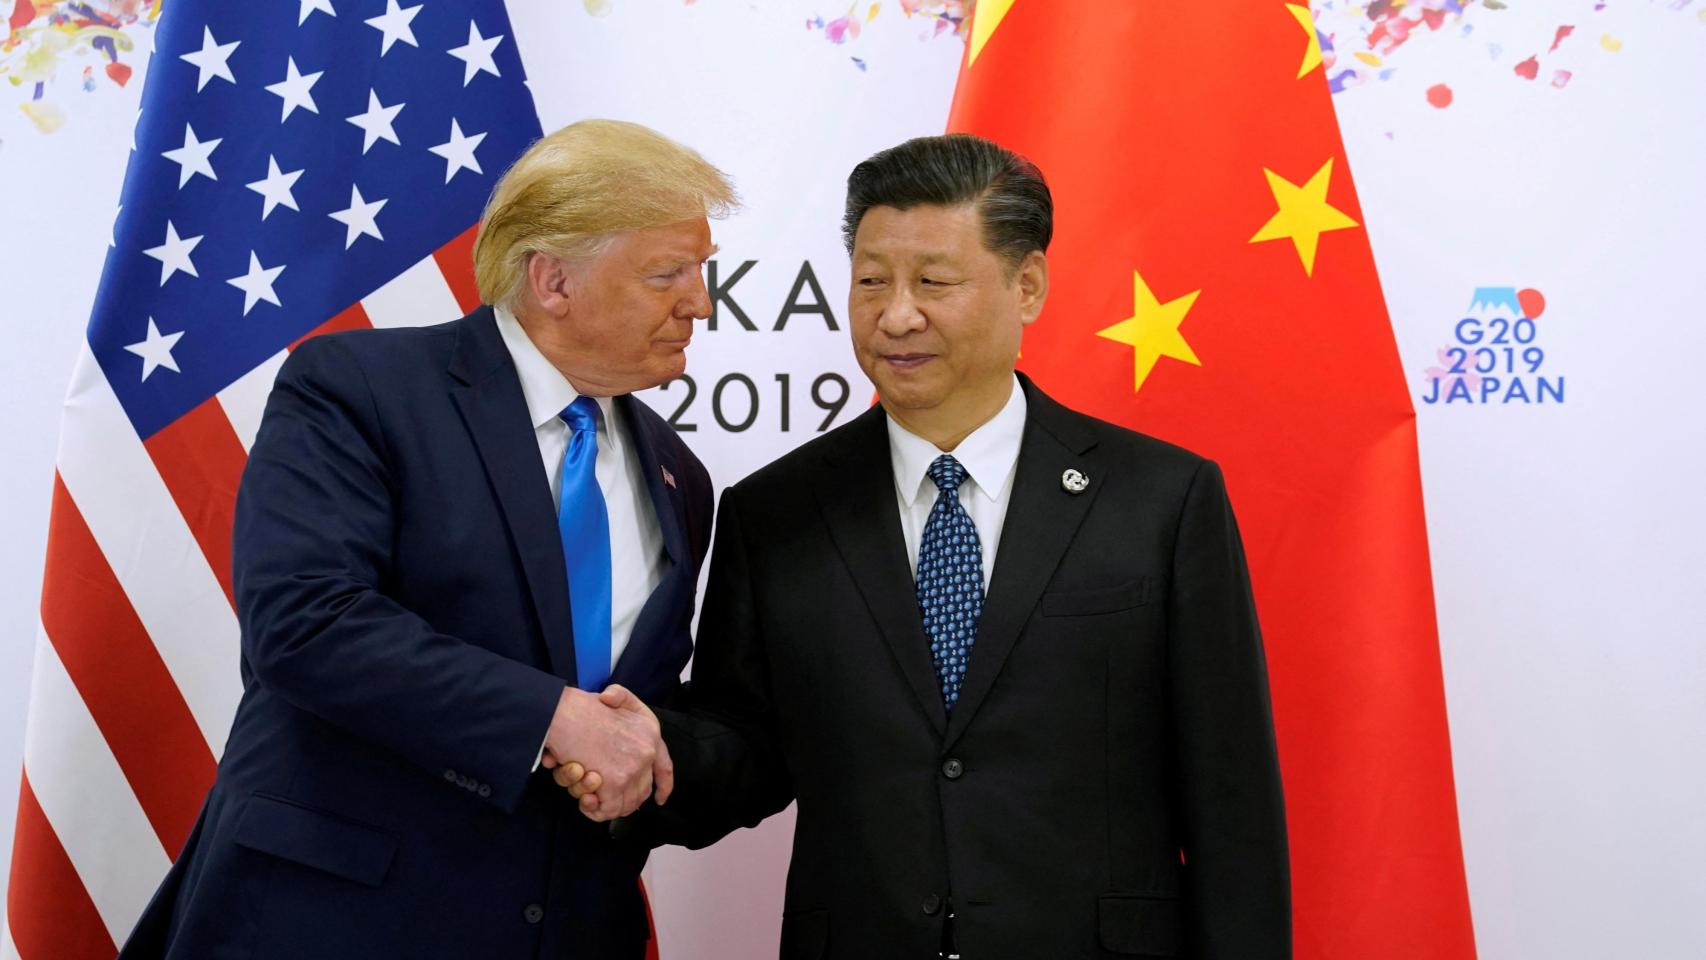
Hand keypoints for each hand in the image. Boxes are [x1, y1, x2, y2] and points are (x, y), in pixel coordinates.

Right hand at [540, 685, 670, 818]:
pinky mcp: (614, 784)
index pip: (664, 767)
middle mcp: (646, 752)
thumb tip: (610, 701)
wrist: (563, 714)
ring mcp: (632, 770)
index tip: (660, 798)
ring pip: (625, 803)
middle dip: (624, 799)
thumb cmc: (580, 707)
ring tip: (586, 792)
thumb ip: (621, 697)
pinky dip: (594, 810)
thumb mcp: (613, 694)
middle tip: (602, 797)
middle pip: (642, 791)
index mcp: (650, 731)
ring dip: (604, 804)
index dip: (663, 785)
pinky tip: (585, 801)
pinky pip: (608, 810)